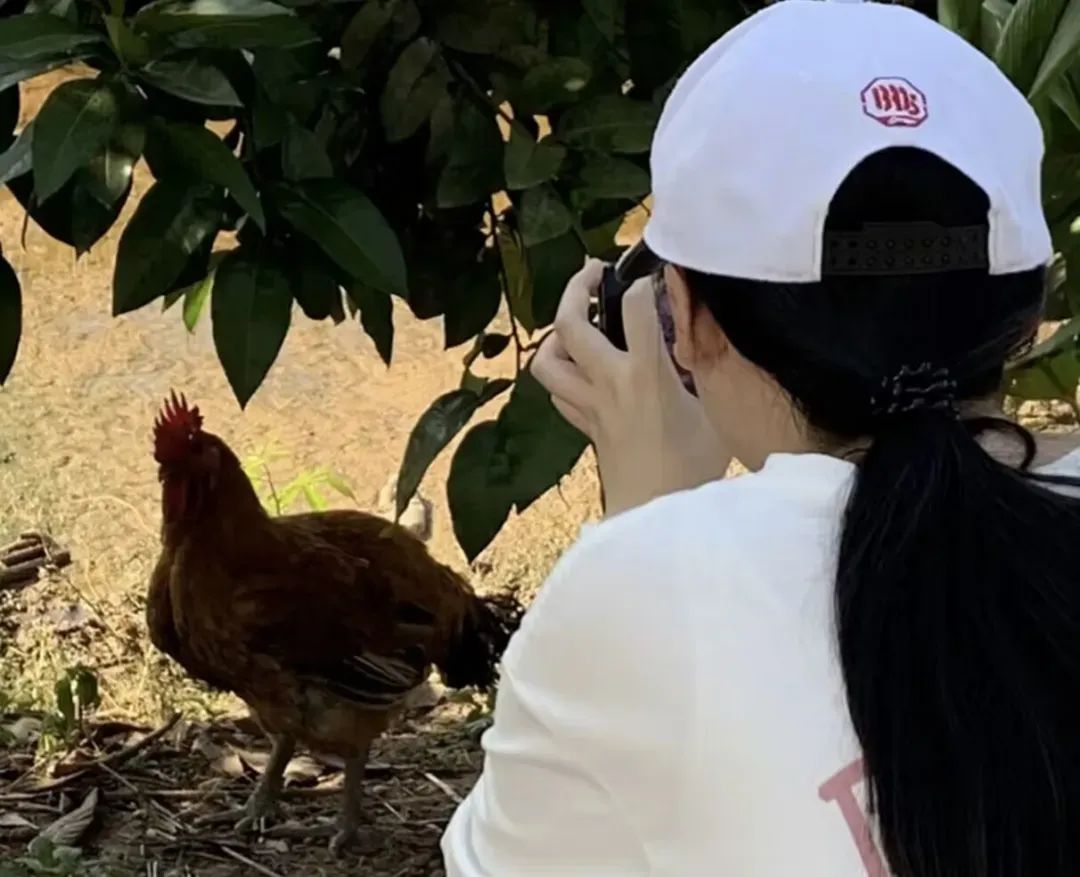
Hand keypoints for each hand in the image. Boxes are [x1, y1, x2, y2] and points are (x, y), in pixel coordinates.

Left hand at [531, 260, 730, 516]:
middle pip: (570, 323)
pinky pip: (558, 393)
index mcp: (646, 373)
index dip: (642, 280)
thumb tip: (699, 341)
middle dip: (576, 287)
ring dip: (556, 337)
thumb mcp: (715, 411)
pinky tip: (583, 372)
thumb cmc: (695, 470)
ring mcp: (590, 406)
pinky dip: (563, 375)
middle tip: (594, 271)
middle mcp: (609, 382)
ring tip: (578, 324)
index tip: (653, 274)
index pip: (635, 305)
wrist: (658, 518)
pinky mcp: (586, 428)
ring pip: (547, 361)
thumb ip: (704, 371)